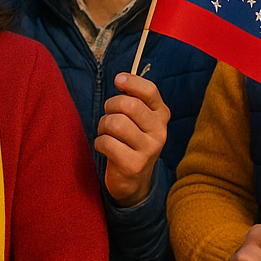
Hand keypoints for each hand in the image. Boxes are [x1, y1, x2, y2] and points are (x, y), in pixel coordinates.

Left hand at [95, 72, 170, 206]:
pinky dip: (99, 143)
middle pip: (129, 105)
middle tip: (108, 115)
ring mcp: (148, 149)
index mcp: (161, 115)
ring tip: (106, 133)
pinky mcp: (133, 165)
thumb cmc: (131, 141)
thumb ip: (133, 99)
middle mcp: (159, 131)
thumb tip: (121, 79)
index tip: (118, 80)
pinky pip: (107, 143)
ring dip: (103, 125)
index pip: (150, 91)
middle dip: (110, 106)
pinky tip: (105, 148)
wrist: (134, 181)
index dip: (132, 82)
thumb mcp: (139, 120)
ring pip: (116, 123)